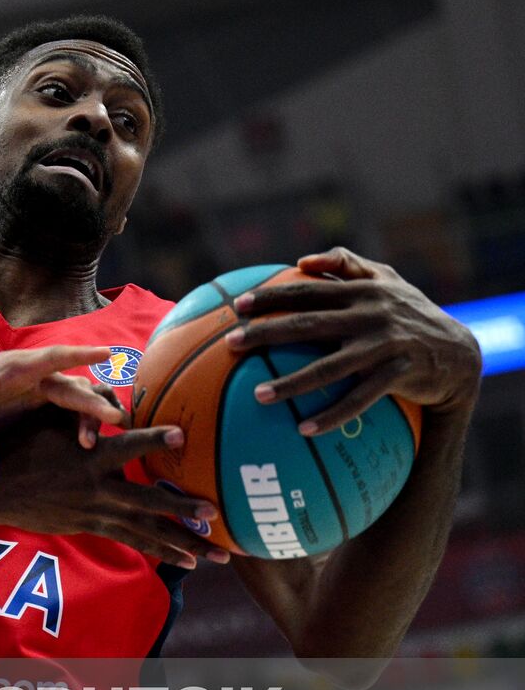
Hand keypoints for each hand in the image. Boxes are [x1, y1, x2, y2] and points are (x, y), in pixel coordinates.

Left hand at [0, 345, 128, 488]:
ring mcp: (29, 388)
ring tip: (95, 443)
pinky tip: (87, 444)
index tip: (107, 353)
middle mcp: (24, 375)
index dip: (81, 355)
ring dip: (87, 416)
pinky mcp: (30, 403)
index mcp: (9, 370)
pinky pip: (63, 408)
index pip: (52, 358)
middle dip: (92, 402)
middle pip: (68, 383)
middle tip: (114, 422)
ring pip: (70, 396)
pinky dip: (78, 422)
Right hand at [0, 408, 229, 567]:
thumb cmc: (17, 445)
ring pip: (144, 531)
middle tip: (215, 513)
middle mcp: (95, 488)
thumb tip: (112, 399)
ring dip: (181, 544)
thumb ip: (84, 416)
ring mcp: (93, 512)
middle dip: (183, 509)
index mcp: (87, 458)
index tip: (182, 436)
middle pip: (148, 501)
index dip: (154, 440)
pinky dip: (157, 550)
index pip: (127, 445)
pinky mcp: (88, 525)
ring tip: (213, 555)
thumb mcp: (48, 422)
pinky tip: (181, 561)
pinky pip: (129, 541)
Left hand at [225, 247, 482, 435]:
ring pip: (329, 367)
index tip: (238, 306)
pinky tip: (303, 429)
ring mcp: (384, 346)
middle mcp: (371, 315)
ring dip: (291, 383)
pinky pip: (359, 400)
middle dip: (267, 333)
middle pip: (309, 324)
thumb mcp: (386, 280)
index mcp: (362, 291)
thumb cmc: (408, 313)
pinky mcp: (398, 374)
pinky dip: (331, 415)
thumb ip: (347, 264)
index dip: (272, 296)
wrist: (458, 353)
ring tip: (257, 396)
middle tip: (232, 343)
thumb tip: (302, 260)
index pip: (308, 291)